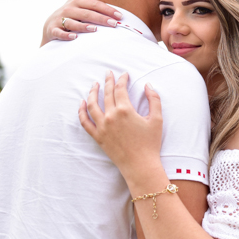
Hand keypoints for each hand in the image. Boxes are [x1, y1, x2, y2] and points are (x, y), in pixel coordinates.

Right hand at [40, 0, 123, 44]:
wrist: (49, 26)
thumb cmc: (68, 12)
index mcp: (76, 2)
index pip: (94, 4)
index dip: (107, 9)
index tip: (120, 15)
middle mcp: (68, 9)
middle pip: (86, 14)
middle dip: (101, 18)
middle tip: (114, 24)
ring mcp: (60, 20)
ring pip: (72, 23)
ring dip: (83, 26)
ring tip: (95, 29)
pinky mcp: (53, 30)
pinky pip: (60, 33)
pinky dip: (66, 35)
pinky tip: (74, 38)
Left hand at [78, 71, 163, 190]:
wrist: (141, 166)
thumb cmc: (150, 143)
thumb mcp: (157, 119)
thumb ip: (154, 100)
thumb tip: (148, 85)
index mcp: (125, 110)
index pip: (120, 89)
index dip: (122, 79)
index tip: (124, 75)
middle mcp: (111, 116)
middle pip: (106, 93)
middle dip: (107, 81)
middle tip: (108, 73)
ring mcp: (102, 127)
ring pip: (92, 105)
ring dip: (92, 92)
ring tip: (94, 85)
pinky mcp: (98, 137)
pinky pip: (85, 122)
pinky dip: (81, 111)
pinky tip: (81, 103)